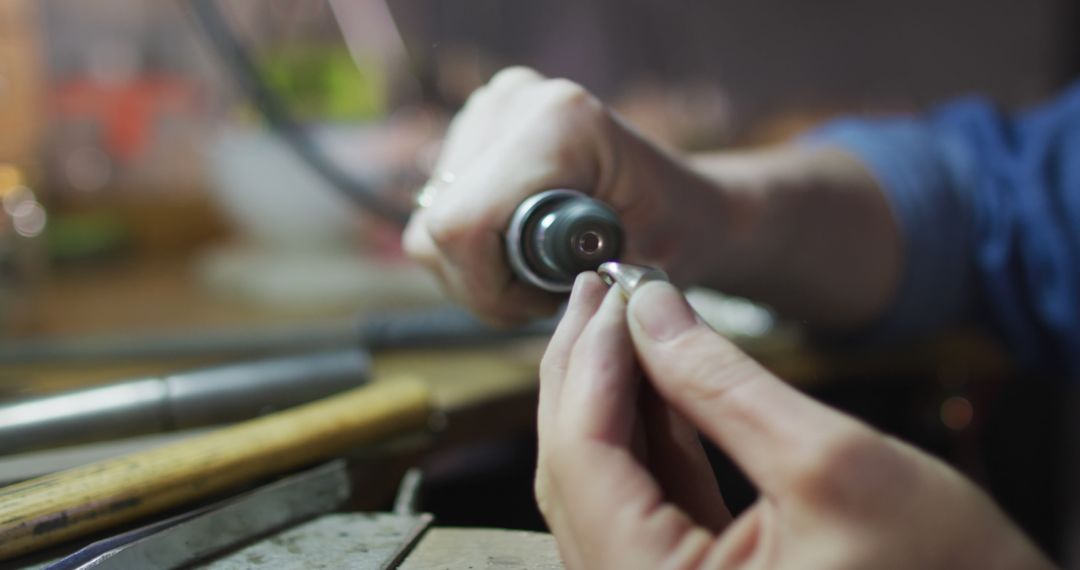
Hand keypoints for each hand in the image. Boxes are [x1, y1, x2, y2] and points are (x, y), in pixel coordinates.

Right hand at [403, 67, 725, 324]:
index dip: (486, 287)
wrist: (686, 204)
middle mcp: (515, 100)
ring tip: (537, 273)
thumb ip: (578, 284)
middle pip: (437, 227)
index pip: (463, 225)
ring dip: (475, 268)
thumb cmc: (675, 238)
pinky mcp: (474, 124)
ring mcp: (490, 107)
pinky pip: (438, 210)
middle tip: (541, 296)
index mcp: (561, 124)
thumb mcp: (640, 274)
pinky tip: (518, 248)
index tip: (538, 307)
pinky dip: (471, 247)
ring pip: (429, 225)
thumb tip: (518, 295)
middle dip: (482, 282)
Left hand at [536, 273, 1052, 568]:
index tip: (608, 291)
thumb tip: (649, 309)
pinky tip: (654, 375)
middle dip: (587, 373)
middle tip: (598, 294)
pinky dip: (648, 434)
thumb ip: (722, 381)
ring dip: (612, 397)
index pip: (584, 462)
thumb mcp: (831, 463)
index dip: (590, 364)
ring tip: (623, 321)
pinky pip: (643, 501)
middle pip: (578, 472)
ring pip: (605, 483)